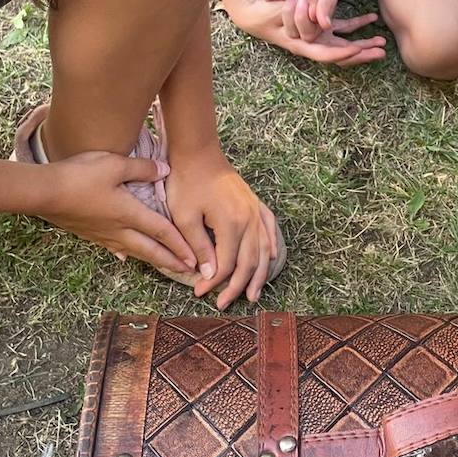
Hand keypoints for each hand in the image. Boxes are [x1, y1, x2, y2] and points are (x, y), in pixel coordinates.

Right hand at [38, 153, 197, 276]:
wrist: (44, 192)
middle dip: (171, 261)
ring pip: (134, 251)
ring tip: (164, 267)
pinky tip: (125, 256)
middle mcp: (118, 229)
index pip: (162, 232)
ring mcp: (102, 233)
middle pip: (151, 249)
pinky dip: (125, 253)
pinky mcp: (88, 233)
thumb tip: (165, 171)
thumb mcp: (115, 164)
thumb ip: (143, 168)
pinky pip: (113, 247)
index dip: (180, 245)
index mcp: (129, 213)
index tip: (195, 259)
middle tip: (187, 272)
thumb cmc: (80, 176)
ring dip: (152, 260)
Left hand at [164, 146, 281, 309]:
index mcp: (231, 224)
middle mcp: (249, 219)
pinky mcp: (254, 203)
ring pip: (263, 249)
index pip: (226, 264)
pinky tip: (273, 257)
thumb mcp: (185, 217)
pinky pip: (269, 229)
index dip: (214, 283)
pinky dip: (272, 245)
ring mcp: (255, 210)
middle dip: (237, 286)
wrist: (198, 152)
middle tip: (223, 304)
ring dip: (259, 274)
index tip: (198, 293)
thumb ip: (198, 247)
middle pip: (249, 262)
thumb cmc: (186, 182)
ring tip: (252, 295)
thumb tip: (210, 276)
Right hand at [229, 0, 385, 65]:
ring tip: (382, 43)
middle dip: (360, 54)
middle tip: (380, 52)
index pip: (324, 52)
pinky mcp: (323, 28)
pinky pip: (343, 30)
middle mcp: (312, 43)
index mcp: (300, 43)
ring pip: (345, 44)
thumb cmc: (263, 11)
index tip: (356, 49)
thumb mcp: (268, 3)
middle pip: (340, 54)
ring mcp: (319, 36)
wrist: (256, 16)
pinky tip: (372, 18)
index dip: (340, 52)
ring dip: (364, 44)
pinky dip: (357, 26)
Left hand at [282, 0, 354, 34]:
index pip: (312, 31)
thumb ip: (327, 4)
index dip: (305, 23)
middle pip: (295, 26)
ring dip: (282, 1)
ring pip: (282, 12)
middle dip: (292, 15)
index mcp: (323, 10)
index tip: (306, 3)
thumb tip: (325, 26)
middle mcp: (308, 8)